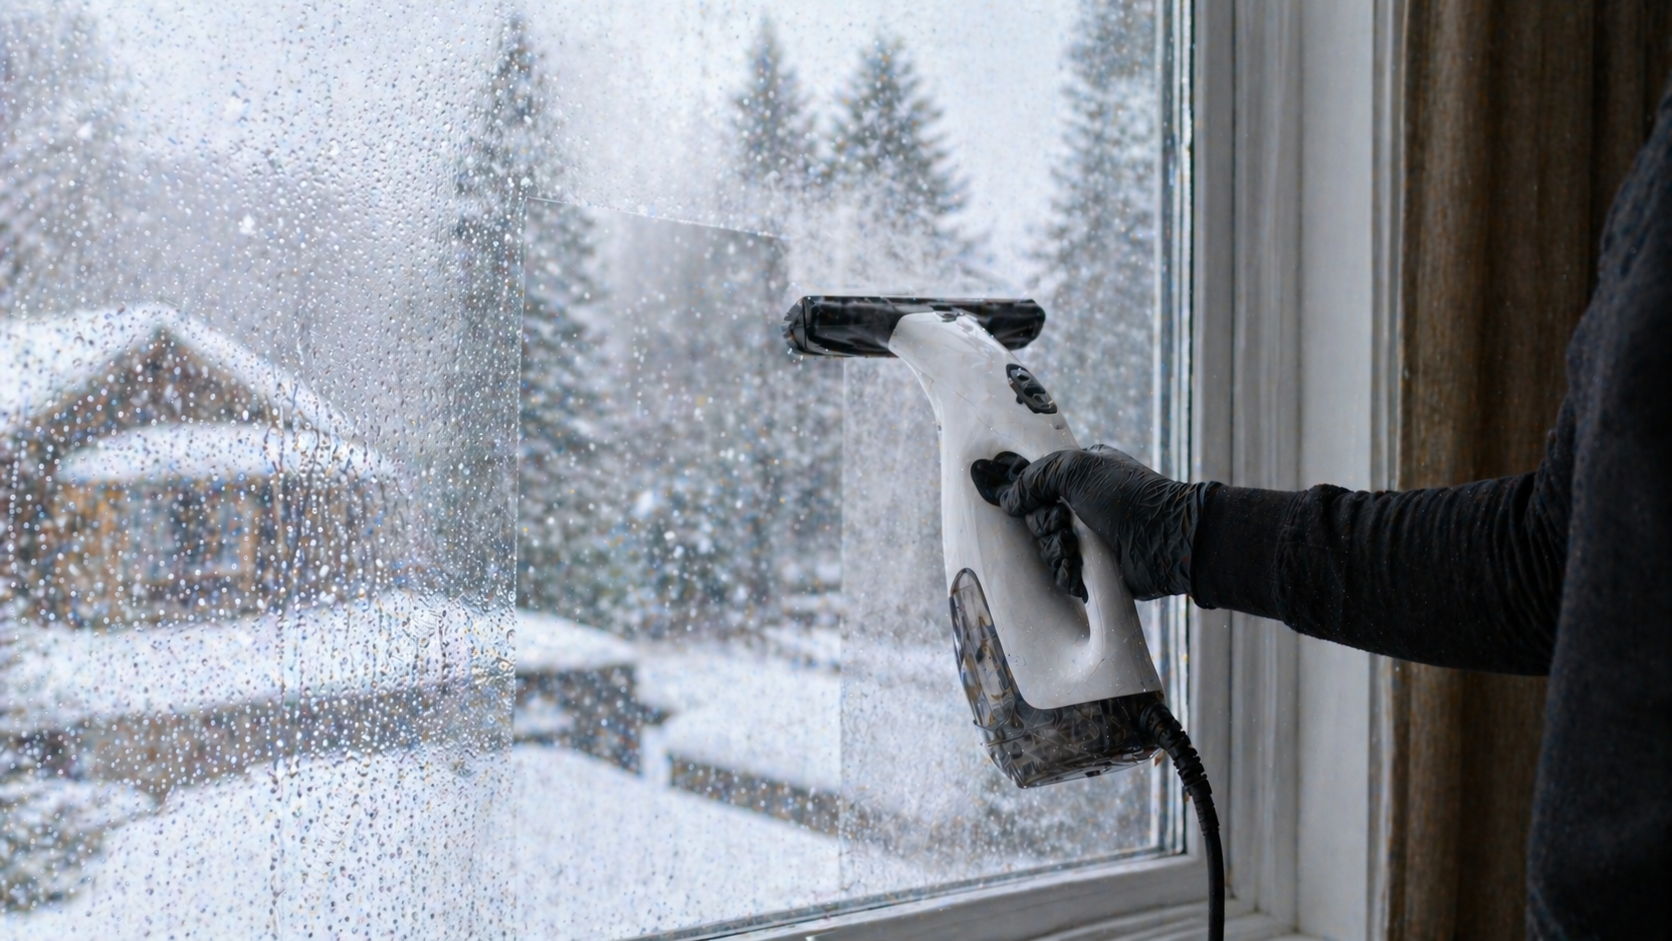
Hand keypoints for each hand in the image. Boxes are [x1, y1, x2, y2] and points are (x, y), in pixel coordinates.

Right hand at [970, 446, 1216, 601]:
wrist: (1166, 540)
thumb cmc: (1127, 497)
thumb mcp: (1077, 469)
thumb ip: (1035, 477)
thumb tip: (1007, 500)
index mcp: (1081, 476)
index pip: (1037, 485)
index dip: (1029, 497)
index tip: (1030, 503)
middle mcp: (1083, 506)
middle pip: (1038, 520)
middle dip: (1045, 526)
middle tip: (1063, 525)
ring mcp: (1089, 538)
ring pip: (1048, 549)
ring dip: (1055, 551)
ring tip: (1073, 550)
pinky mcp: (1093, 568)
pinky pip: (1063, 573)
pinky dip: (1066, 573)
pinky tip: (1077, 570)